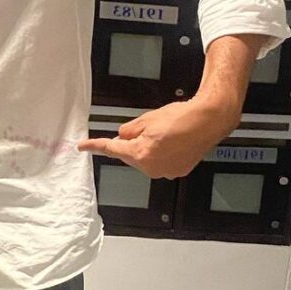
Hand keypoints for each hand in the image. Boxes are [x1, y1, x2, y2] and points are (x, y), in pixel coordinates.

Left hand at [76, 97, 240, 178]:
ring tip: (164, 132)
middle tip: (146, 128)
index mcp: (141, 154)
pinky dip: (161, 152)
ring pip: (146, 159)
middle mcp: (152, 167)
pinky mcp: (178, 170)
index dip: (94, 145)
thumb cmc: (181, 118)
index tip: (82, 146)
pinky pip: (161, 162)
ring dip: (148, 148)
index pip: (111, 148)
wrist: (208, 120)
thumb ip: (128, 130)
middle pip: (130, 156)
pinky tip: (171, 140)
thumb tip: (122, 136)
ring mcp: (166, 171)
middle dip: (132, 143)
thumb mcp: (146, 119)